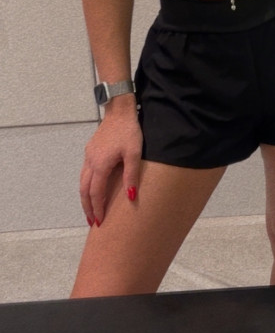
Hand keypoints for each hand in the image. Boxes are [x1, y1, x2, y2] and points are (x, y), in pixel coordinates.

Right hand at [80, 108, 141, 225]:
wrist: (119, 110)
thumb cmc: (129, 131)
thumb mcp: (134, 154)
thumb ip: (131, 176)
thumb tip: (131, 198)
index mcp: (100, 165)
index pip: (96, 193)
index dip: (98, 209)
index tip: (100, 222)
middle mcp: (90, 162)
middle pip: (84, 190)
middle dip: (88, 207)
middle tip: (92, 222)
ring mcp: (88, 155)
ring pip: (82, 181)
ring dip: (85, 197)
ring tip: (90, 210)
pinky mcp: (90, 150)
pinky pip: (85, 173)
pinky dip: (86, 186)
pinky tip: (92, 189)